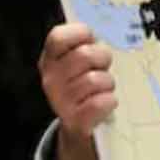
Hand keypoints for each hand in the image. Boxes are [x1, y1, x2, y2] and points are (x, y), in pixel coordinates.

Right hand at [37, 23, 114, 159]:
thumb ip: (84, 45)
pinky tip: (106, 102)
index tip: (90, 41)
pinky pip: (101, 102)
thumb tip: (101, 33)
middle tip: (102, 68)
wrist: (78, 126)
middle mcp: (51, 79)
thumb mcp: (77, 63)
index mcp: (50, 60)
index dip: (80, 34)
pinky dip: (109, 101)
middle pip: (85, 55)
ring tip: (104, 89)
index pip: (58, 37)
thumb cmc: (83, 87)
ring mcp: (61, 101)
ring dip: (108, 83)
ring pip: (96, 79)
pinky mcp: (75, 121)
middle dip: (102, 59)